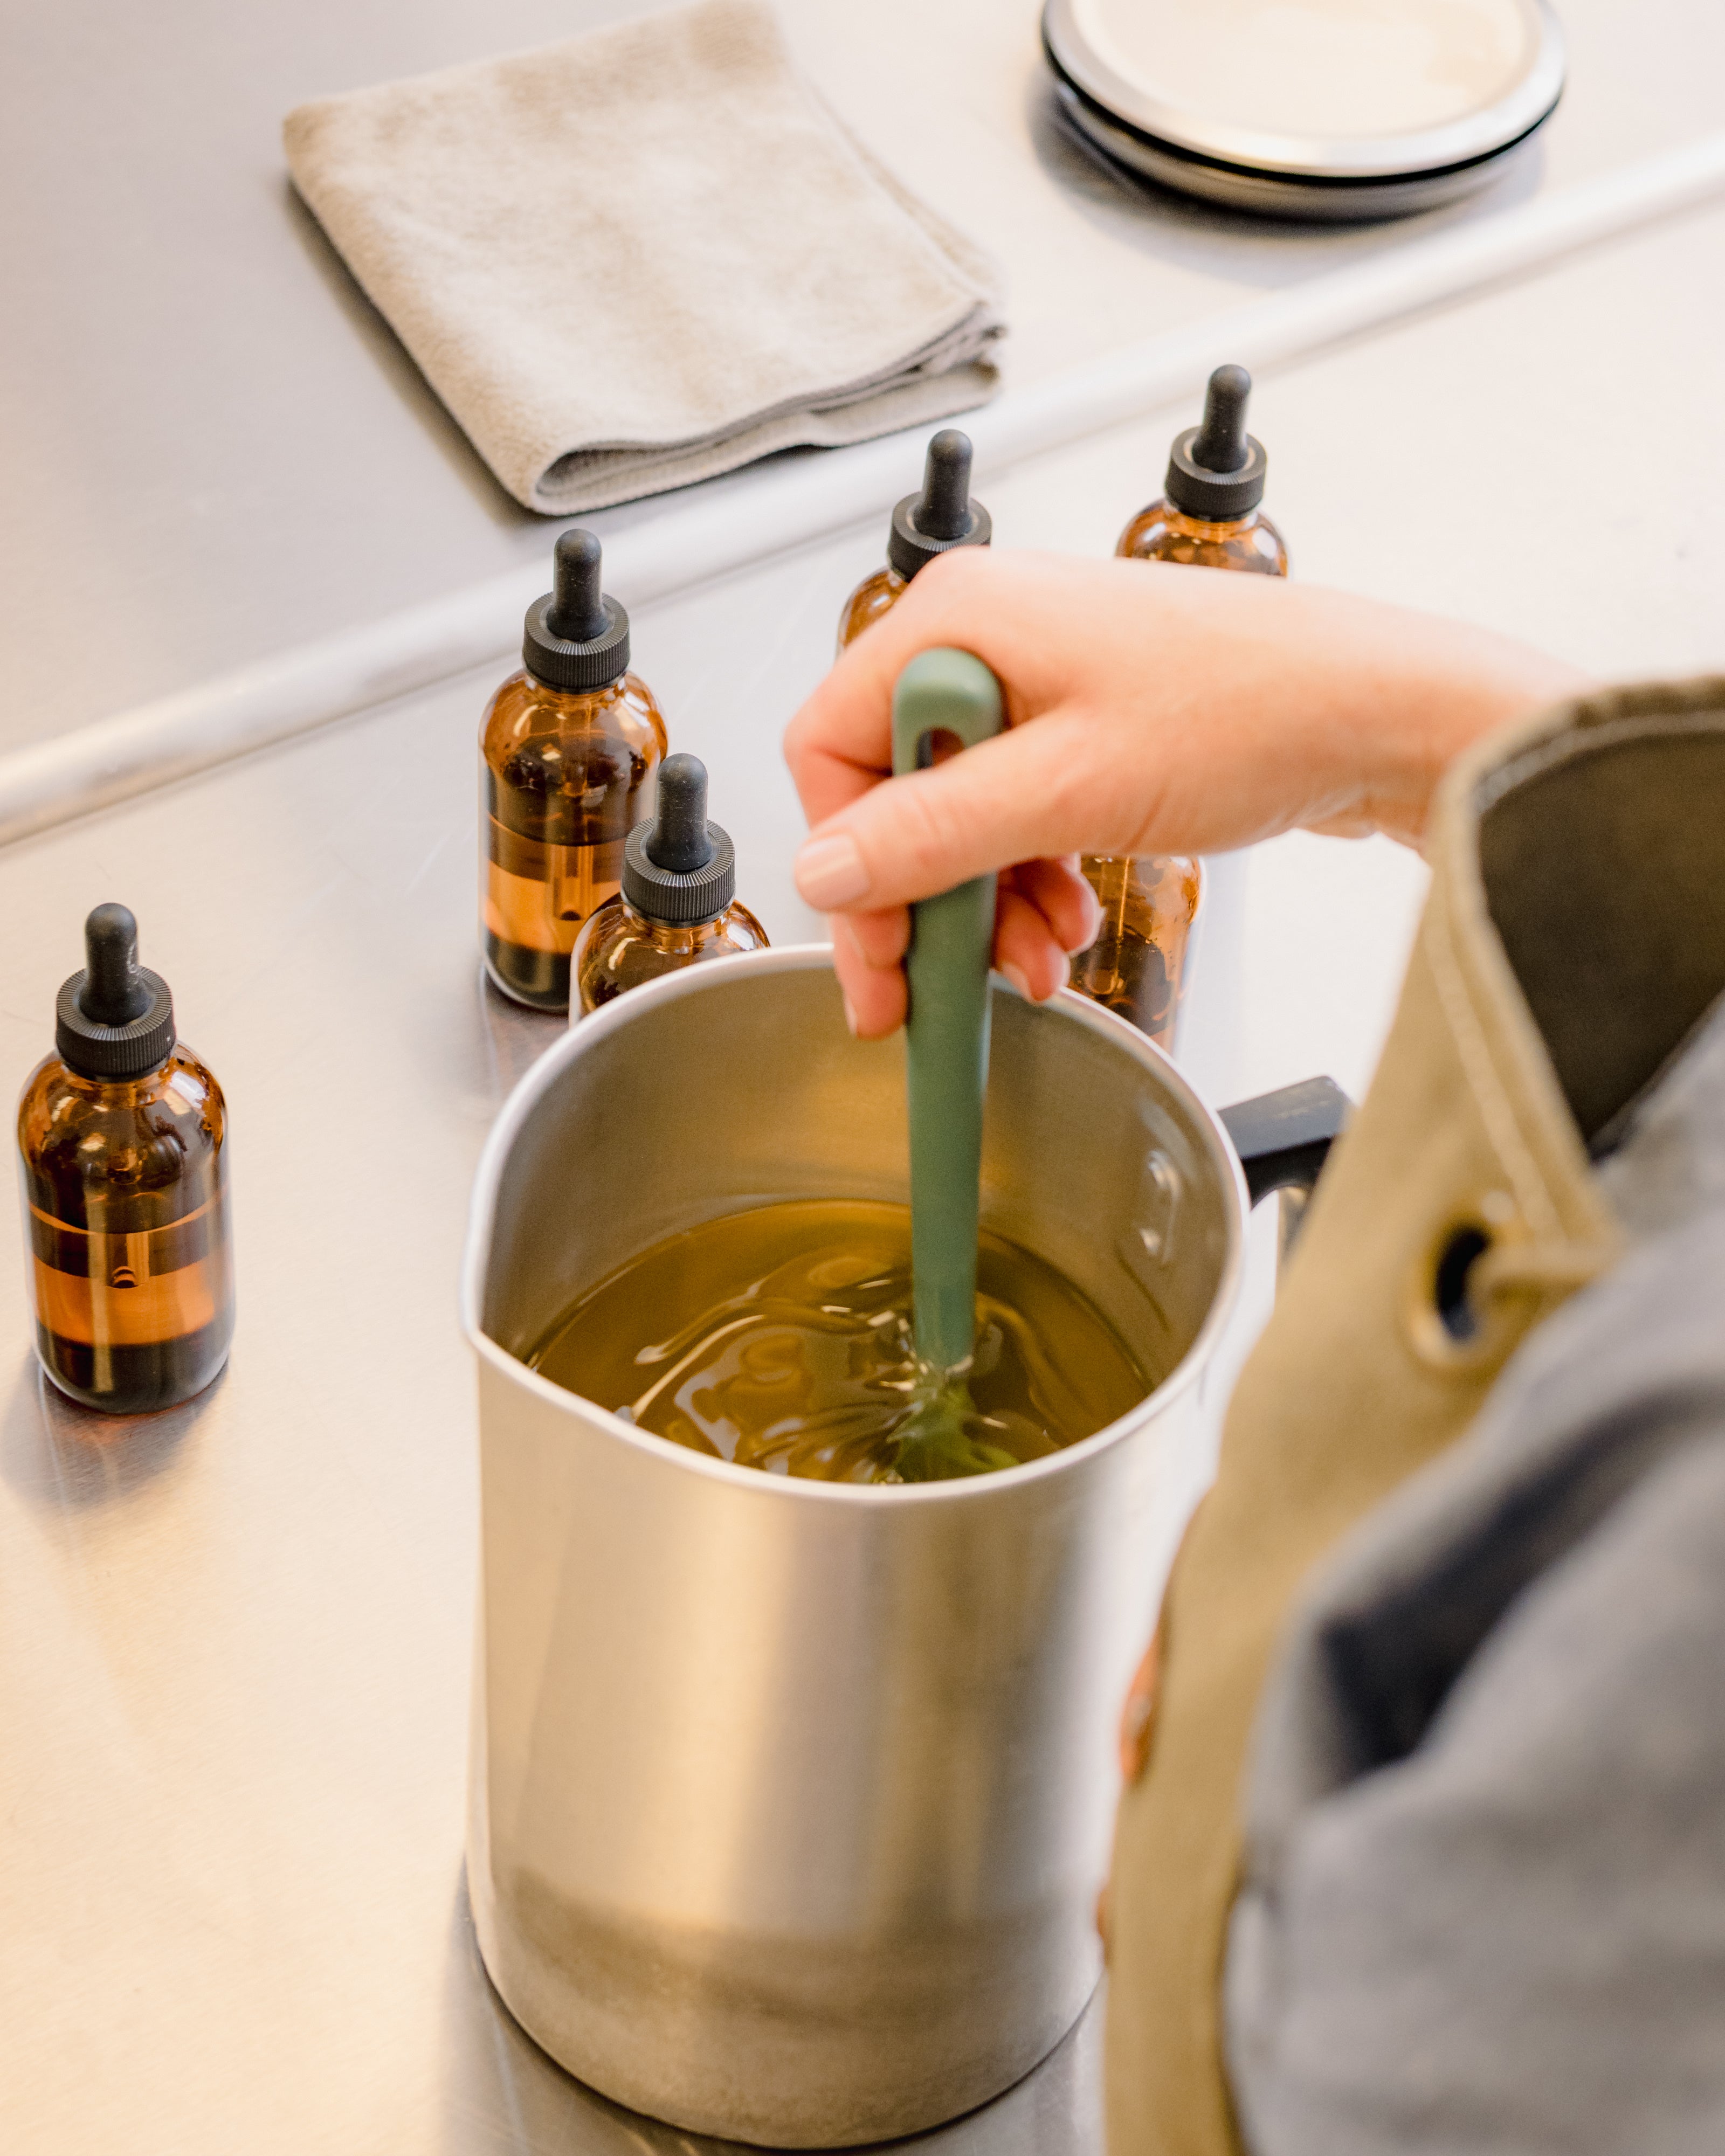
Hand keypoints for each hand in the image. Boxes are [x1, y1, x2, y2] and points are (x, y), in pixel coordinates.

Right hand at [784, 548, 1588, 1036]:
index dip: (844, 863)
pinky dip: (1031, 881)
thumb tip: (822, 872)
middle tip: (937, 989)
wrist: (1382, 714)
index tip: (880, 952)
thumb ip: (929, 833)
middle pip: (890, 790)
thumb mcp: (1066, 789)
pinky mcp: (1085, 722)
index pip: (830, 746)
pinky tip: (1067, 925)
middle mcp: (987, 638)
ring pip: (955, 816)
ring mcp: (1039, 679)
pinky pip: (1017, 814)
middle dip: (924, 900)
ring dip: (985, 905)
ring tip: (1038, 961)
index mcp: (959, 621)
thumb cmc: (1256, 710)